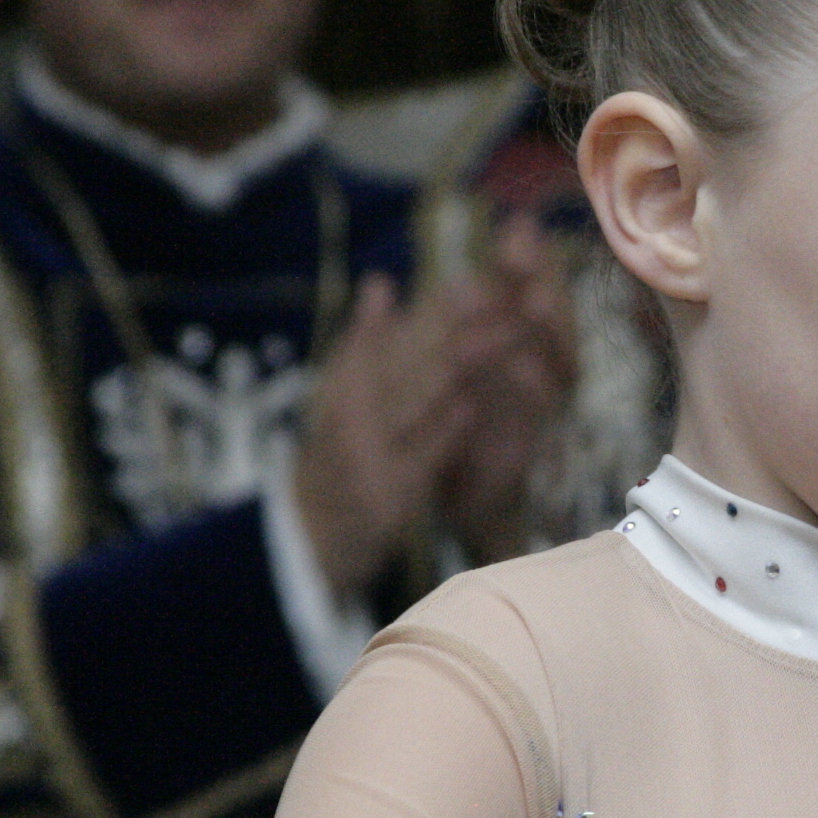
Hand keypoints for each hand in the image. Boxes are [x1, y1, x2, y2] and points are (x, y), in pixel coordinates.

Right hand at [293, 271, 486, 599]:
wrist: (309, 538)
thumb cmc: (338, 458)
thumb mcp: (340, 398)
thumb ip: (365, 342)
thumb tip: (381, 282)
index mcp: (345, 384)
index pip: (395, 336)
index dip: (440, 305)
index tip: (476, 279)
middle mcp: (352, 414)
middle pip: (413, 361)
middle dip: (462, 326)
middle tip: (508, 295)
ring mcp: (369, 454)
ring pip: (419, 400)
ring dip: (466, 366)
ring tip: (506, 333)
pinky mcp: (387, 496)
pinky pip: (419, 459)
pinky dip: (444, 432)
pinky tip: (472, 407)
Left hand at [433, 216, 582, 559]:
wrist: (455, 490)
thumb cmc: (458, 413)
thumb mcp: (451, 355)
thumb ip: (464, 311)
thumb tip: (462, 270)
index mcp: (515, 338)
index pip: (526, 289)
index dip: (527, 259)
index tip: (518, 226)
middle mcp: (537, 364)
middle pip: (550, 316)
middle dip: (543, 282)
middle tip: (532, 252)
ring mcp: (540, 401)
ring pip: (556, 357)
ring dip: (547, 329)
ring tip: (536, 300)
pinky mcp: (533, 437)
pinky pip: (540, 410)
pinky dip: (534, 387)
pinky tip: (524, 366)